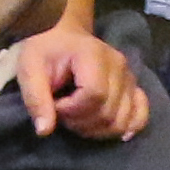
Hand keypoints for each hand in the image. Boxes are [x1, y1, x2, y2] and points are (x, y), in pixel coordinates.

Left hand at [15, 20, 150, 141]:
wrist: (62, 36)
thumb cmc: (45, 51)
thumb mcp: (29, 70)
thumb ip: (36, 98)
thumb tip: (45, 131)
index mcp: (94, 55)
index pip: (93, 95)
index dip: (71, 110)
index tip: (55, 104)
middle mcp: (119, 65)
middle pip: (107, 112)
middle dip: (80, 121)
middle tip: (62, 111)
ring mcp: (129, 77)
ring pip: (122, 119)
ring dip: (97, 129)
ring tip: (78, 118)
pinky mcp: (133, 87)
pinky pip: (141, 114)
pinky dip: (129, 127)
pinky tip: (115, 134)